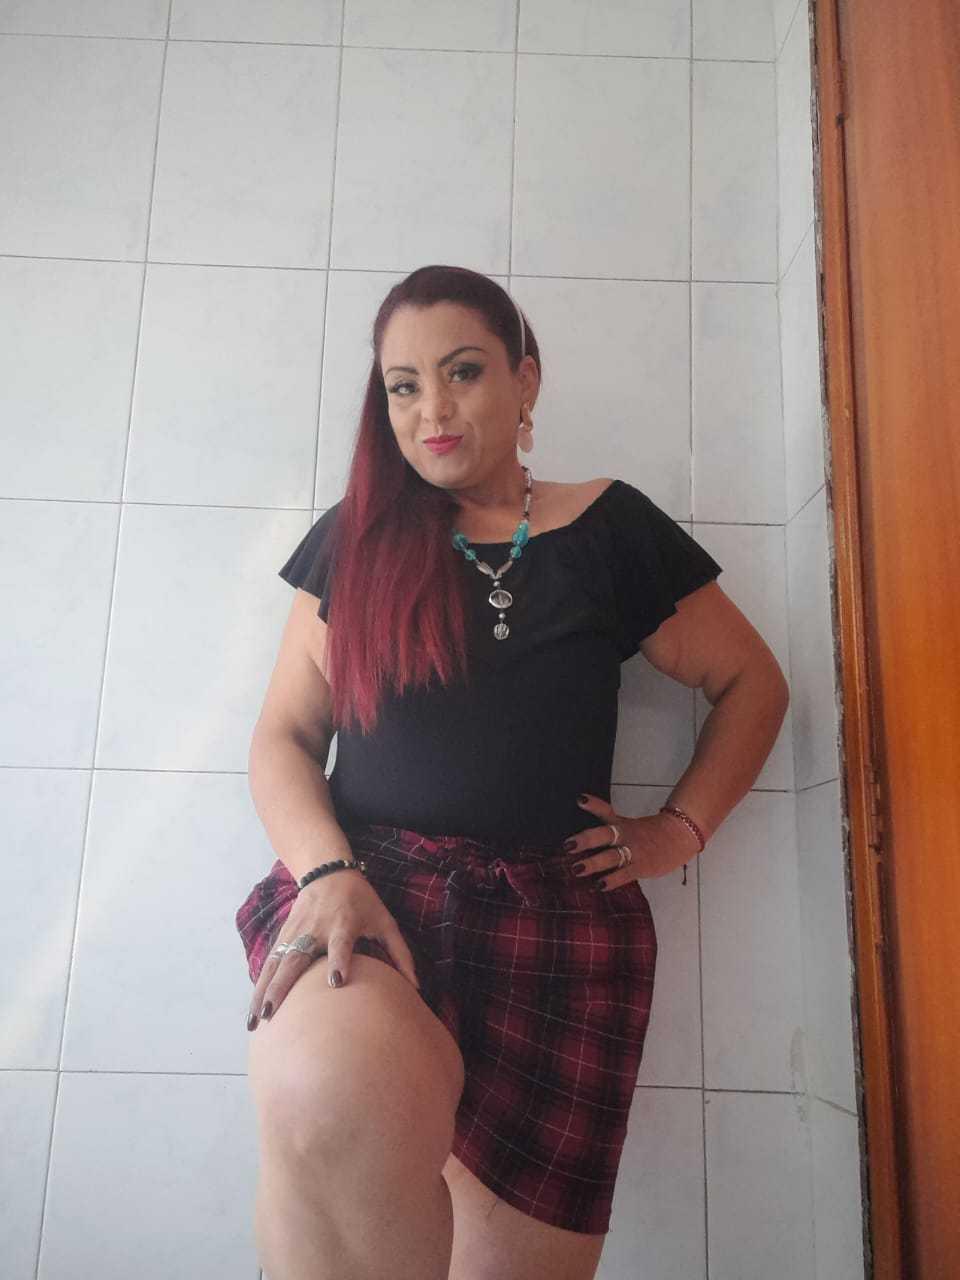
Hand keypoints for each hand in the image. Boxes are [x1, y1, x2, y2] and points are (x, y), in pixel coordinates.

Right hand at [247, 869, 420, 1030]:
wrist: (328, 870)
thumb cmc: (361, 900)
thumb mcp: (384, 920)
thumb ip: (400, 953)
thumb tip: (415, 987)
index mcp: (343, 924)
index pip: (340, 944)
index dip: (338, 961)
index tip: (335, 983)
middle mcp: (315, 929)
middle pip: (296, 958)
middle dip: (283, 986)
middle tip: (272, 1013)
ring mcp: (295, 932)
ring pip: (275, 964)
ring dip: (264, 992)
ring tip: (256, 1021)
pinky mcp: (284, 935)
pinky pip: (270, 962)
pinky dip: (260, 985)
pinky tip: (254, 1009)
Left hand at [563, 793, 702, 889]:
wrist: (680, 836)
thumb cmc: (648, 830)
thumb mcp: (623, 819)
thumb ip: (601, 811)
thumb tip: (579, 798)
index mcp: (621, 824)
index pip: (605, 811)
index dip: (593, 805)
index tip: (579, 800)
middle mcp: (626, 836)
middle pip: (605, 835)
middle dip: (586, 840)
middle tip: (568, 846)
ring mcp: (634, 852)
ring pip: (612, 857)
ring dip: (594, 863)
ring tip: (577, 869)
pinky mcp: (642, 867)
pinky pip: (625, 874)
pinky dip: (612, 880)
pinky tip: (600, 885)